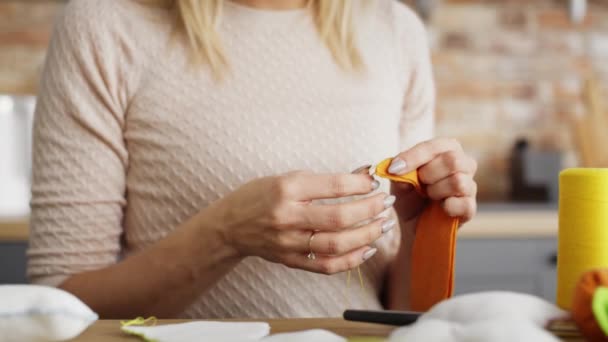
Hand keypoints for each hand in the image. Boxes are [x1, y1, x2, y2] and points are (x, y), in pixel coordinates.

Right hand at [212, 171, 396, 273]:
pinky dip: (352, 259)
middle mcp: (288, 216)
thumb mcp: (289, 177)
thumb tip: (365, 174)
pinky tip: (368, 248)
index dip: (361, 184)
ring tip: (383, 224)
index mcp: (287, 189)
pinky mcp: (291, 260)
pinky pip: (327, 265)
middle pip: (339, 217)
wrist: (230, 226)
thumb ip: (326, 179)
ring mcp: (289, 242)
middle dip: (370, 209)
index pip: (333, 186)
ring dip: (367, 234)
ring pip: (336, 244)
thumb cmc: (260, 196)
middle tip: (386, 203)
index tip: (375, 182)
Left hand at [387, 138, 477, 223]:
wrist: (411, 222)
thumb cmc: (409, 193)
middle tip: (419, 184)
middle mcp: (464, 164)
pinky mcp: (470, 208)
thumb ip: (400, 171)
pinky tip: (439, 208)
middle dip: (428, 174)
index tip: (394, 169)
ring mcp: (470, 186)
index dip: (413, 157)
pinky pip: (464, 204)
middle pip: (453, 160)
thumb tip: (398, 168)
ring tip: (429, 196)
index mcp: (447, 149)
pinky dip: (447, 207)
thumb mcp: (399, 179)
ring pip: (458, 182)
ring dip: (435, 191)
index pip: (435, 146)